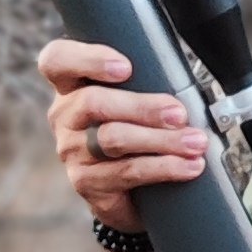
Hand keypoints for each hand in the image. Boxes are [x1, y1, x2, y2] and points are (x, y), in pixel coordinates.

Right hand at [39, 35, 206, 222]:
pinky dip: (163, 168)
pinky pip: (126, 172)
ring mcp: (71, 151)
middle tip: (179, 114)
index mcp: (71, 85)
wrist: (131, 191)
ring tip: (195, 142)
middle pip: (93, 102)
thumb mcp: (135, 101)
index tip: (126, 67)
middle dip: (142, 107)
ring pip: (113, 139)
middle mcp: (65, 116)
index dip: (87, 59)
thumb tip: (188, 85)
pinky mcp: (86, 183)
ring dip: (161, 140)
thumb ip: (147, 82)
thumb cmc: (137, 130)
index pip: (57, 60)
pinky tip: (188, 166)